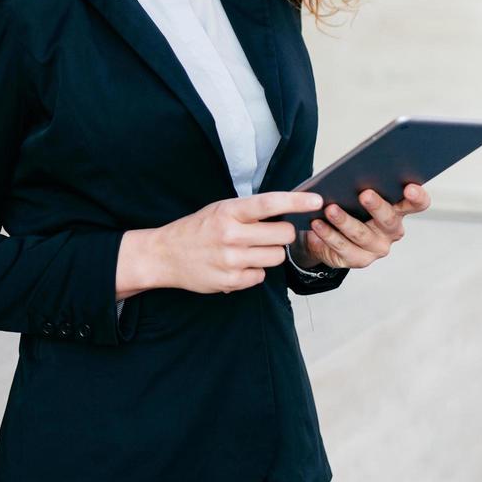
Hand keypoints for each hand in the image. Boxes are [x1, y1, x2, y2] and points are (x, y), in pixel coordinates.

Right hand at [149, 191, 324, 294]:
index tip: (316, 200)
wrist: (165, 255)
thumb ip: (249, 212)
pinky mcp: (231, 281)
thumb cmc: (197, 229)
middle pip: (283, 235)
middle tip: (270, 234)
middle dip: (283, 234)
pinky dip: (254, 271)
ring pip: (276, 257)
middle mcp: (230, 235)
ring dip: (269, 253)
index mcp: (228, 212)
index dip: (296, 202)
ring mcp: (231, 260)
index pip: (269, 203)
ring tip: (249, 250)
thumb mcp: (219, 210)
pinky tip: (237, 265)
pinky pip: (261, 276)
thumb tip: (286, 212)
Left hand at [299, 183, 431, 269]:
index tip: (409, 187)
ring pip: (362, 234)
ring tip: (330, 209)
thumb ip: (359, 182)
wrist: (325, 233)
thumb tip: (351, 170)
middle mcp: (391, 231)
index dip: (417, 197)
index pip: (417, 204)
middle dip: (376, 206)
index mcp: (398, 210)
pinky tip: (317, 223)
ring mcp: (376, 248)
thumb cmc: (346, 206)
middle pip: (389, 219)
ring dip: (345, 221)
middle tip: (364, 194)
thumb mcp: (354, 192)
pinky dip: (328, 234)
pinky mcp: (358, 260)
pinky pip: (342, 247)